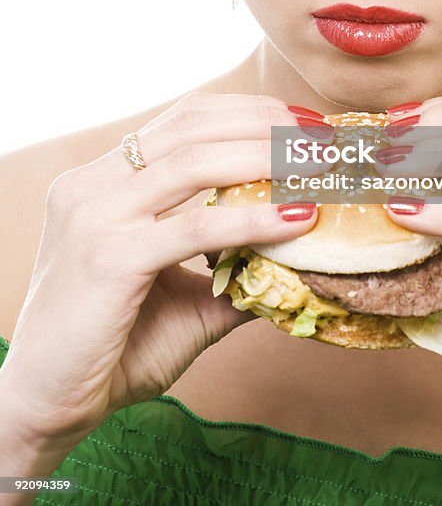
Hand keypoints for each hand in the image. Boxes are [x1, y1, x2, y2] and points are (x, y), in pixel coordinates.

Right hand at [2, 93, 319, 446]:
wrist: (48, 404)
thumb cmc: (115, 346)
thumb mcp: (180, 290)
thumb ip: (231, 264)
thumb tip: (301, 252)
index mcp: (102, 180)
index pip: (183, 120)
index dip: (247, 112)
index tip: (300, 122)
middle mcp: (92, 186)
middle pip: (192, 128)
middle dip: (264, 124)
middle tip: (319, 139)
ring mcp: (95, 217)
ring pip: (194, 163)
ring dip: (266, 158)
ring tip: (316, 166)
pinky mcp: (108, 259)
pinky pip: (194, 227)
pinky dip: (253, 219)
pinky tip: (297, 218)